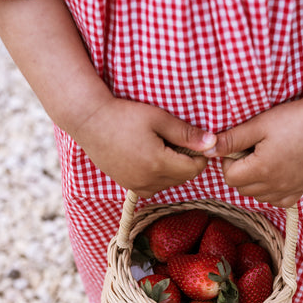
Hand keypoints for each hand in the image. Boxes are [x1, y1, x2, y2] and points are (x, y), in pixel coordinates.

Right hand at [72, 97, 215, 196]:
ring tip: (159, 146)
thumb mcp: (159, 118)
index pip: (194, 169)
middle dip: (186, 161)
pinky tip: (149, 156)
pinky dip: (158, 175)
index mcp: (158, 164)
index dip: (199, 155)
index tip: (193, 140)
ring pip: (169, 184)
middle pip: (183, 178)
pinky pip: (154, 187)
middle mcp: (148, 181)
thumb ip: (187, 134)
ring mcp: (137, 186)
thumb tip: (212, 143)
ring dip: (172, 169)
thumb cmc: (124, 115)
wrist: (89, 122)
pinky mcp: (129, 187)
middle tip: (174, 139)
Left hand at [209, 97, 302, 206]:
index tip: (240, 146)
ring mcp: (289, 190)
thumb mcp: (258, 125)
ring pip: (258, 196)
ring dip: (255, 182)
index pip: (230, 178)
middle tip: (253, 150)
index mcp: (262, 170)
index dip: (229, 161)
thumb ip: (231, 140)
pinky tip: (276, 172)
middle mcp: (275, 185)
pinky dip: (272, 191)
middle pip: (242, 188)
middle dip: (241, 171)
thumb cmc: (292, 118)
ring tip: (265, 158)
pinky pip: (278, 201)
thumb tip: (207, 149)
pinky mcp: (301, 190)